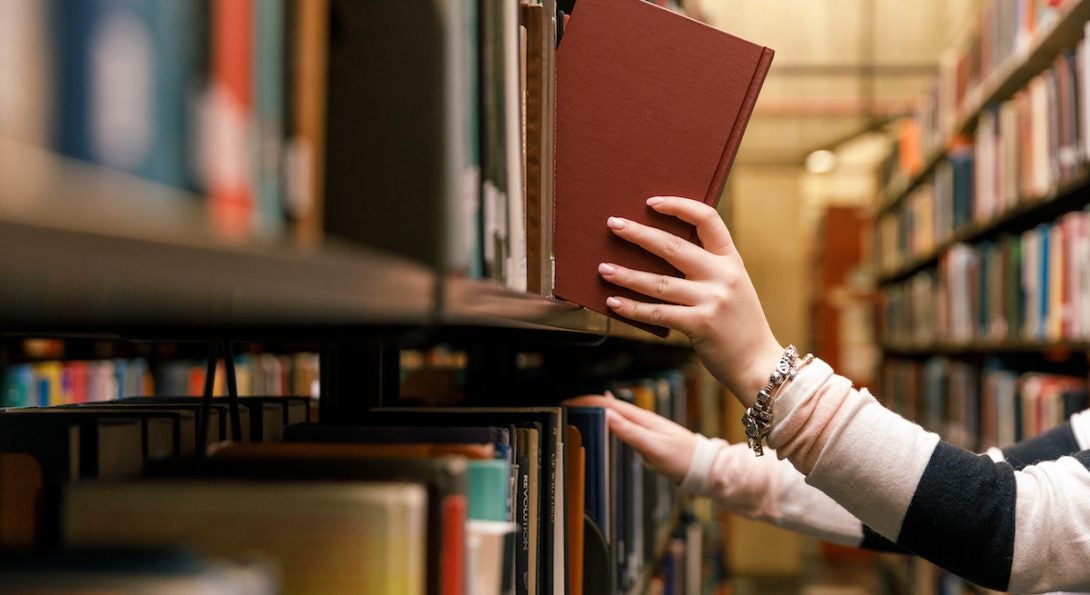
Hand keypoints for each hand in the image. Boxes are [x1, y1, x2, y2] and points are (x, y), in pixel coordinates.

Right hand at [563, 393, 695, 482]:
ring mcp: (646, 428)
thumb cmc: (683, 459)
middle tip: (566, 407)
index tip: (567, 402)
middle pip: (610, 406)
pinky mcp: (648, 438)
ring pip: (615, 415)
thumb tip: (607, 414)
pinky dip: (609, 422)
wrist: (704, 468)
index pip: (609, 404)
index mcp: (643, 419)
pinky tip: (605, 425)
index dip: (586, 401)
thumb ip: (631, 432)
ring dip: (597, 412)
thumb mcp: (654, 447)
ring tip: (578, 413)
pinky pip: (623, 426)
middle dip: (587, 404)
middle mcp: (643, 420)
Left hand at [599, 196, 782, 405]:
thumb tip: (659, 253)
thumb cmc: (738, 325)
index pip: (708, 219)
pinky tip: (613, 302)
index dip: (679, 206)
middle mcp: (723, 276)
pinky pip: (658, 313)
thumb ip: (707, 269)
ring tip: (603, 269)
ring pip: (659, 282)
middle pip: (674, 246)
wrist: (758, 363)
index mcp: (731, 261)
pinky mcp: (700, 324)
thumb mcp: (733, 288)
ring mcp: (712, 300)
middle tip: (614, 224)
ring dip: (627, 275)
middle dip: (639, 234)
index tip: (652, 202)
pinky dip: (632, 308)